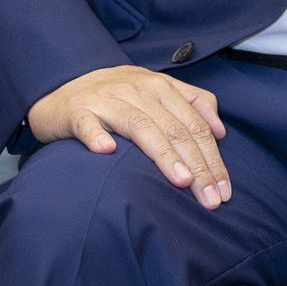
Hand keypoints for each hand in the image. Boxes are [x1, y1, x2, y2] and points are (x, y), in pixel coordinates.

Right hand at [27, 64, 231, 209]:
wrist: (62, 91)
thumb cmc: (117, 98)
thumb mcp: (156, 93)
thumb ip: (192, 104)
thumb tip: (220, 131)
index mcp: (160, 87)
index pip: (194, 125)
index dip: (212, 158)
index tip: (224, 190)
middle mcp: (136, 90)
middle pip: (174, 129)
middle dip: (197, 166)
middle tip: (210, 198)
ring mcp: (106, 100)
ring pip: (140, 127)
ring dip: (162, 154)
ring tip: (181, 181)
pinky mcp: (76, 111)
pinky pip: (88, 124)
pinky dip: (97, 136)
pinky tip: (106, 152)